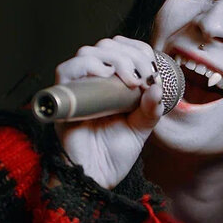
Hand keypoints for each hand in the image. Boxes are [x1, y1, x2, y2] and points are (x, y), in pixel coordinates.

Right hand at [53, 35, 164, 188]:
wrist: (99, 176)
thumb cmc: (115, 153)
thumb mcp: (141, 128)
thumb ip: (151, 109)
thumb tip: (158, 86)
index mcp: (112, 84)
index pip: (121, 49)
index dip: (138, 50)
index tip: (153, 68)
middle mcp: (93, 82)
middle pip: (106, 46)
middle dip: (131, 55)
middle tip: (144, 76)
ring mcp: (78, 89)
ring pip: (88, 53)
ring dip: (114, 59)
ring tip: (130, 79)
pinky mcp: (64, 99)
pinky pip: (66, 70)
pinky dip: (87, 66)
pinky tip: (106, 75)